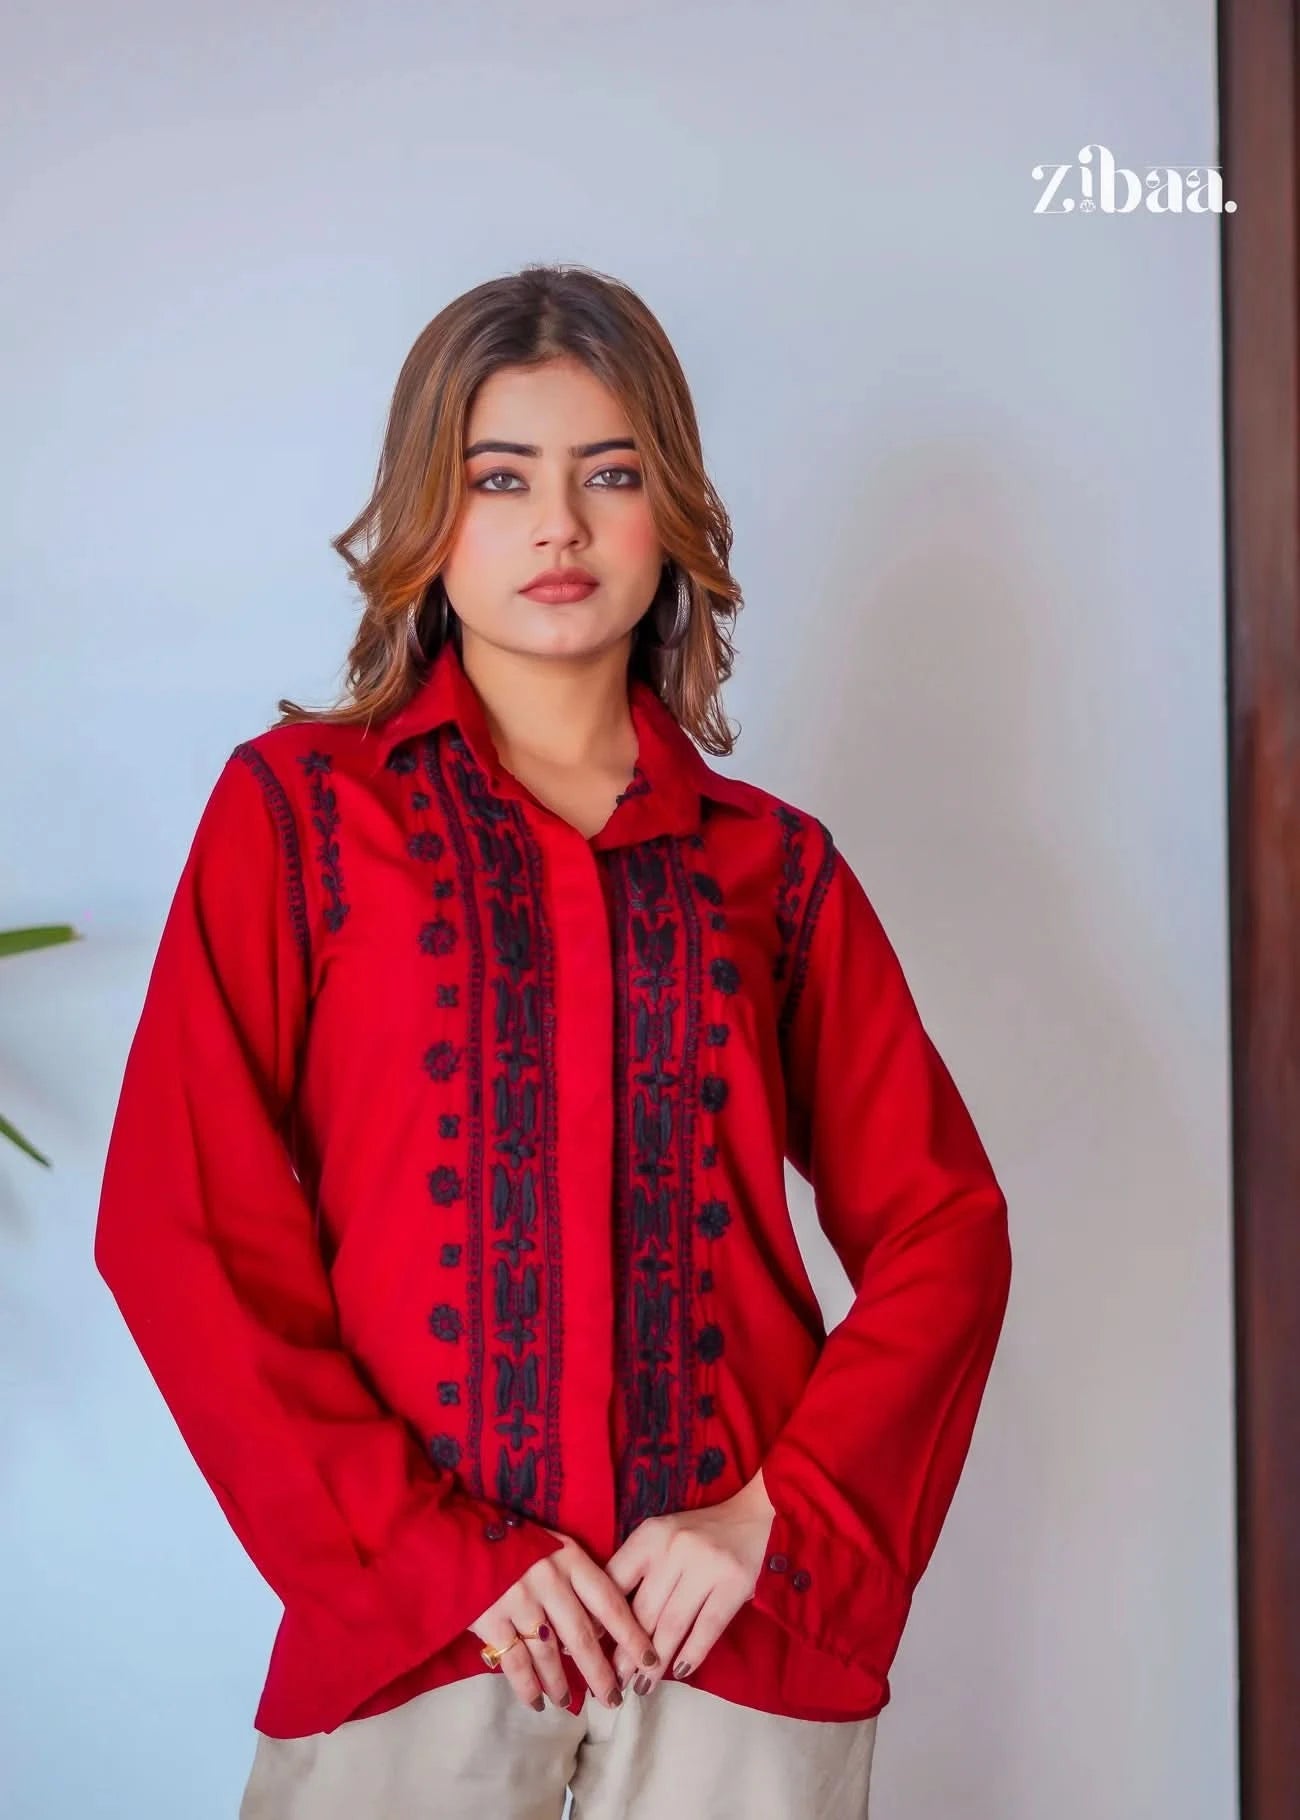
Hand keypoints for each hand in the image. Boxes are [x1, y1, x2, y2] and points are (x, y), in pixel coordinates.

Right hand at [469, 1527, 661, 1713]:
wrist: (457, 1536)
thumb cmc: (515, 1544)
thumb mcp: (553, 1548)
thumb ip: (577, 1579)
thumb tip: (602, 1629)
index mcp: (569, 1558)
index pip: (609, 1602)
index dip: (632, 1634)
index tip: (650, 1660)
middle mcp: (548, 1579)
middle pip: (583, 1636)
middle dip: (601, 1673)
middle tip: (615, 1699)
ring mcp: (518, 1600)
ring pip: (549, 1654)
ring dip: (563, 1684)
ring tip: (570, 1702)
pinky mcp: (491, 1619)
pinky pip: (516, 1663)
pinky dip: (528, 1688)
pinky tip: (538, 1701)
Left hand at [601, 1468, 776, 1694]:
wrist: (753, 1518)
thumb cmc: (698, 1533)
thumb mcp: (661, 1537)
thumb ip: (636, 1569)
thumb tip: (604, 1622)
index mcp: (650, 1535)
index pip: (615, 1580)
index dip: (601, 1619)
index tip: (590, 1649)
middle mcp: (675, 1548)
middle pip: (643, 1611)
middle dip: (626, 1654)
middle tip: (614, 1682)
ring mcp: (707, 1566)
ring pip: (672, 1625)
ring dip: (655, 1663)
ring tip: (642, 1686)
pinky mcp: (734, 1584)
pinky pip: (707, 1629)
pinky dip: (692, 1654)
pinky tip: (679, 1671)